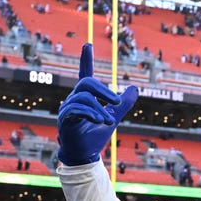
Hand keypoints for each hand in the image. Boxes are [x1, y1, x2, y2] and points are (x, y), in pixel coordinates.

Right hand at [57, 44, 138, 165]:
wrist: (85, 155)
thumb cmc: (95, 135)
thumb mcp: (114, 117)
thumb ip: (123, 103)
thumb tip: (135, 88)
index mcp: (86, 97)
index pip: (86, 75)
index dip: (87, 60)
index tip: (88, 45)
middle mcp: (75, 99)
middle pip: (87, 83)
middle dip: (104, 90)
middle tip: (117, 103)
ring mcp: (69, 109)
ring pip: (83, 97)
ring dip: (99, 109)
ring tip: (108, 121)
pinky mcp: (65, 119)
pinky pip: (75, 109)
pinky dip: (89, 113)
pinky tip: (99, 121)